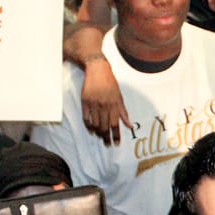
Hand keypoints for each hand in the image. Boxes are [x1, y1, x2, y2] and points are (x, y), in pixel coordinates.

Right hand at [71, 27, 130, 144]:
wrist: (97, 70)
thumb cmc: (111, 83)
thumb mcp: (120, 97)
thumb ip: (123, 112)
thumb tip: (130, 125)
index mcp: (114, 105)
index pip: (115, 124)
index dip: (116, 135)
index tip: (116, 144)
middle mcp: (103, 106)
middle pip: (104, 126)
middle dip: (106, 137)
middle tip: (108, 144)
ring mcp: (93, 104)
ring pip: (95, 124)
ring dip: (98, 132)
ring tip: (101, 137)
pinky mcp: (85, 102)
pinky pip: (86, 118)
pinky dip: (88, 125)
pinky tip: (91, 130)